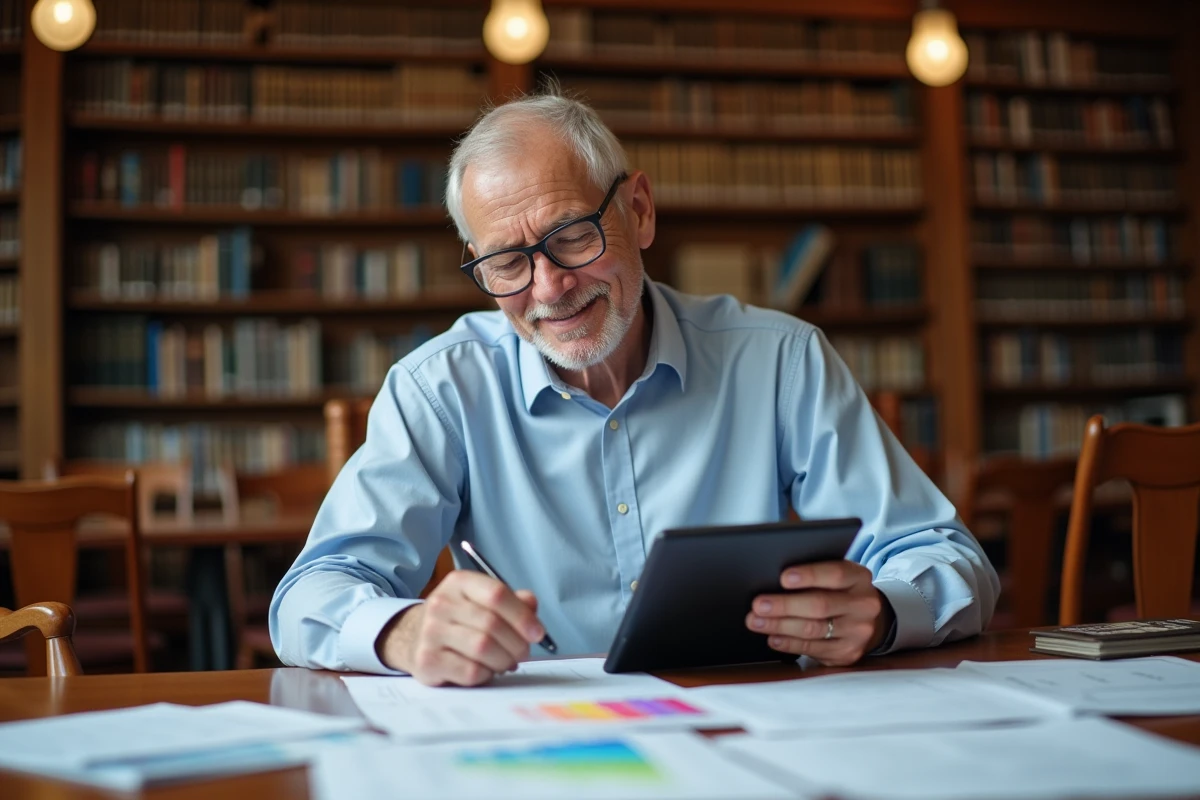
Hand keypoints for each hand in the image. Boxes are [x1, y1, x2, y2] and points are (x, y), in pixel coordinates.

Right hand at [376, 570, 544, 685]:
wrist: (412, 636)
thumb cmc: (458, 619)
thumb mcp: (482, 601)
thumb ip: (512, 601)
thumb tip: (531, 606)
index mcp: (459, 582)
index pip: (496, 594)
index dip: (522, 615)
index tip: (537, 633)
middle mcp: (442, 603)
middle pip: (492, 624)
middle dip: (517, 644)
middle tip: (523, 653)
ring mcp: (431, 632)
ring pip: (483, 648)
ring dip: (504, 660)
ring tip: (507, 662)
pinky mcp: (427, 660)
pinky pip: (470, 671)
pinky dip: (486, 674)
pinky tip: (485, 670)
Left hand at [745, 561, 893, 665]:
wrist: (869, 622)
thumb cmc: (840, 593)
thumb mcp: (838, 578)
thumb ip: (816, 575)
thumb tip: (773, 579)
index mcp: (859, 578)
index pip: (836, 573)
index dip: (809, 575)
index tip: (783, 578)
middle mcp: (864, 605)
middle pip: (820, 605)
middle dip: (785, 605)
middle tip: (758, 604)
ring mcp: (858, 632)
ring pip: (814, 629)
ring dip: (780, 625)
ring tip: (756, 621)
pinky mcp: (848, 653)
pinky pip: (814, 649)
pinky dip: (789, 643)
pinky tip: (773, 638)